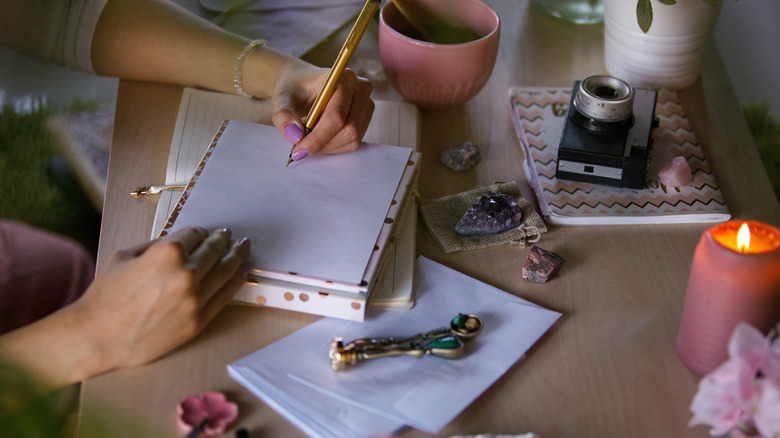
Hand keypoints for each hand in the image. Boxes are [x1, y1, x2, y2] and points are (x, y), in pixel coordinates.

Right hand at [69, 227, 250, 373]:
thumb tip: (180, 241)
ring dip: (237, 256)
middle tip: (230, 236)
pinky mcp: (198, 320)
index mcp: (168, 253)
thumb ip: (157, 245)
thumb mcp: (126, 255)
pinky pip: (225, 296)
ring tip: (243, 248)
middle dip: (223, 240)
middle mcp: (186, 273)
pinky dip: (237, 281)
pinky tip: (242, 271)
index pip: (196, 235)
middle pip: (215, 250)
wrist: (97, 336)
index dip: (200, 232)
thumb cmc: (106, 295)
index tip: (204, 232)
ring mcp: (195, 299)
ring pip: (226, 271)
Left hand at [271, 62, 374, 160]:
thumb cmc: (294, 89)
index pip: (336, 115)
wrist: (302, 85)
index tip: (298, 150)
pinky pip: (353, 142)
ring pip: (352, 138)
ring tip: (308, 140)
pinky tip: (319, 138)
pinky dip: (334, 146)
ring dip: (328, 146)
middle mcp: (361, 89)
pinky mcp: (365, 119)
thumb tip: (295, 135)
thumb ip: (283, 116)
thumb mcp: (281, 99)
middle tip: (301, 149)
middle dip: (323, 144)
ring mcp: (366, 104)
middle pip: (349, 129)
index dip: (318, 137)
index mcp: (343, 77)